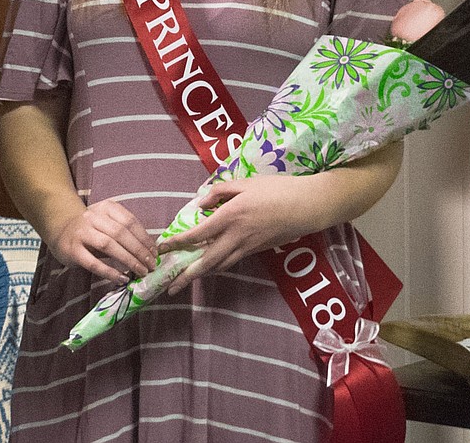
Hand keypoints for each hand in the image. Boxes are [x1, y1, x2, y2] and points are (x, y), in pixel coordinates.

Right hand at [49, 199, 156, 283]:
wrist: (61, 231)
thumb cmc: (92, 230)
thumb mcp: (108, 224)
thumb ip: (125, 234)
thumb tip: (149, 252)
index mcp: (105, 208)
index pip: (130, 221)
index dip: (145, 238)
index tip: (155, 253)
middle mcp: (92, 217)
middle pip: (121, 233)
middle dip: (139, 251)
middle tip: (151, 265)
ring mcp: (81, 232)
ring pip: (108, 245)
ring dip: (128, 260)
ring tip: (140, 272)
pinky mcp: (73, 250)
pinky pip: (94, 263)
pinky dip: (110, 272)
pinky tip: (122, 278)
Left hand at [161, 175, 319, 295]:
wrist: (307, 206)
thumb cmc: (276, 190)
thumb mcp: (244, 183)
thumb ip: (218, 192)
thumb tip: (199, 204)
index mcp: (230, 216)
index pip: (197, 234)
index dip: (178, 242)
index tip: (162, 248)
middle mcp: (236, 236)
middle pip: (206, 261)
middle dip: (186, 275)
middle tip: (169, 285)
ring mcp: (248, 246)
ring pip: (220, 265)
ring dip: (201, 274)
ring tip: (184, 281)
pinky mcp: (257, 250)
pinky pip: (232, 261)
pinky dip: (217, 266)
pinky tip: (209, 266)